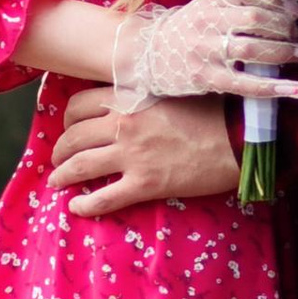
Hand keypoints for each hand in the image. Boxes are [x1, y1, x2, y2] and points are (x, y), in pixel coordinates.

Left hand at [50, 87, 239, 218]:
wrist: (240, 135)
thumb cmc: (213, 110)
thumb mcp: (172, 91)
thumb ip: (144, 96)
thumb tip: (130, 101)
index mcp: (129, 98)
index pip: (79, 105)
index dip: (69, 119)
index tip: (70, 128)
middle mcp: (123, 125)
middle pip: (73, 137)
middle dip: (60, 150)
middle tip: (59, 158)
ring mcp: (132, 155)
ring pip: (80, 166)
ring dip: (62, 175)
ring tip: (57, 181)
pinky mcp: (145, 184)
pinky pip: (104, 197)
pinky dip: (85, 204)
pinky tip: (76, 207)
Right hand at [112, 0, 297, 106]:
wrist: (148, 54)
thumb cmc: (188, 29)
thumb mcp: (209, 5)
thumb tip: (289, 4)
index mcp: (211, 0)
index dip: (280, 1)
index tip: (296, 10)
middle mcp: (208, 21)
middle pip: (256, 19)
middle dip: (286, 27)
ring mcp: (206, 51)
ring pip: (253, 48)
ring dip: (287, 51)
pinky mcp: (206, 78)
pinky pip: (245, 83)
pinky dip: (273, 87)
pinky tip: (296, 90)